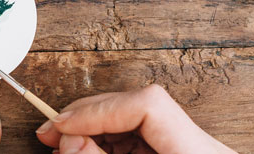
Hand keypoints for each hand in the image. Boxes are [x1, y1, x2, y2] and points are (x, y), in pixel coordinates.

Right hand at [35, 85, 235, 153]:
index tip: (62, 123)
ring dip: (96, 129)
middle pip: (139, 106)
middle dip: (89, 116)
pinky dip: (112, 143)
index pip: (147, 104)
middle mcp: (202, 147)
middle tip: (51, 131)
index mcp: (198, 153)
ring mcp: (195, 150)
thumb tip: (68, 137)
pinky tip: (87, 150)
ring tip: (63, 144)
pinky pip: (144, 140)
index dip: (99, 108)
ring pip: (138, 122)